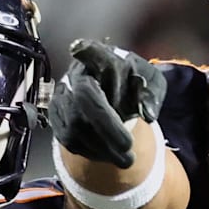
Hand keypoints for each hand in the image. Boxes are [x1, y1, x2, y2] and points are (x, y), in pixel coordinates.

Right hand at [48, 39, 166, 168]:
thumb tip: (148, 114)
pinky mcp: (57, 119)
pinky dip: (92, 152)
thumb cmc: (130, 84)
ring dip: (102, 147)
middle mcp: (76, 76)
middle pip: (84, 97)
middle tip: (128, 146)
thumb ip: (152, 94)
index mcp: (101, 59)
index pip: (92, 51)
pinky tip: (109, 155)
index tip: (79, 48)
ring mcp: (62, 98)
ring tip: (126, 160)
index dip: (85, 50)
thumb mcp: (149, 83)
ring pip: (75, 125)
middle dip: (107, 126)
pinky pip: (70, 140)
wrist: (111, 93)